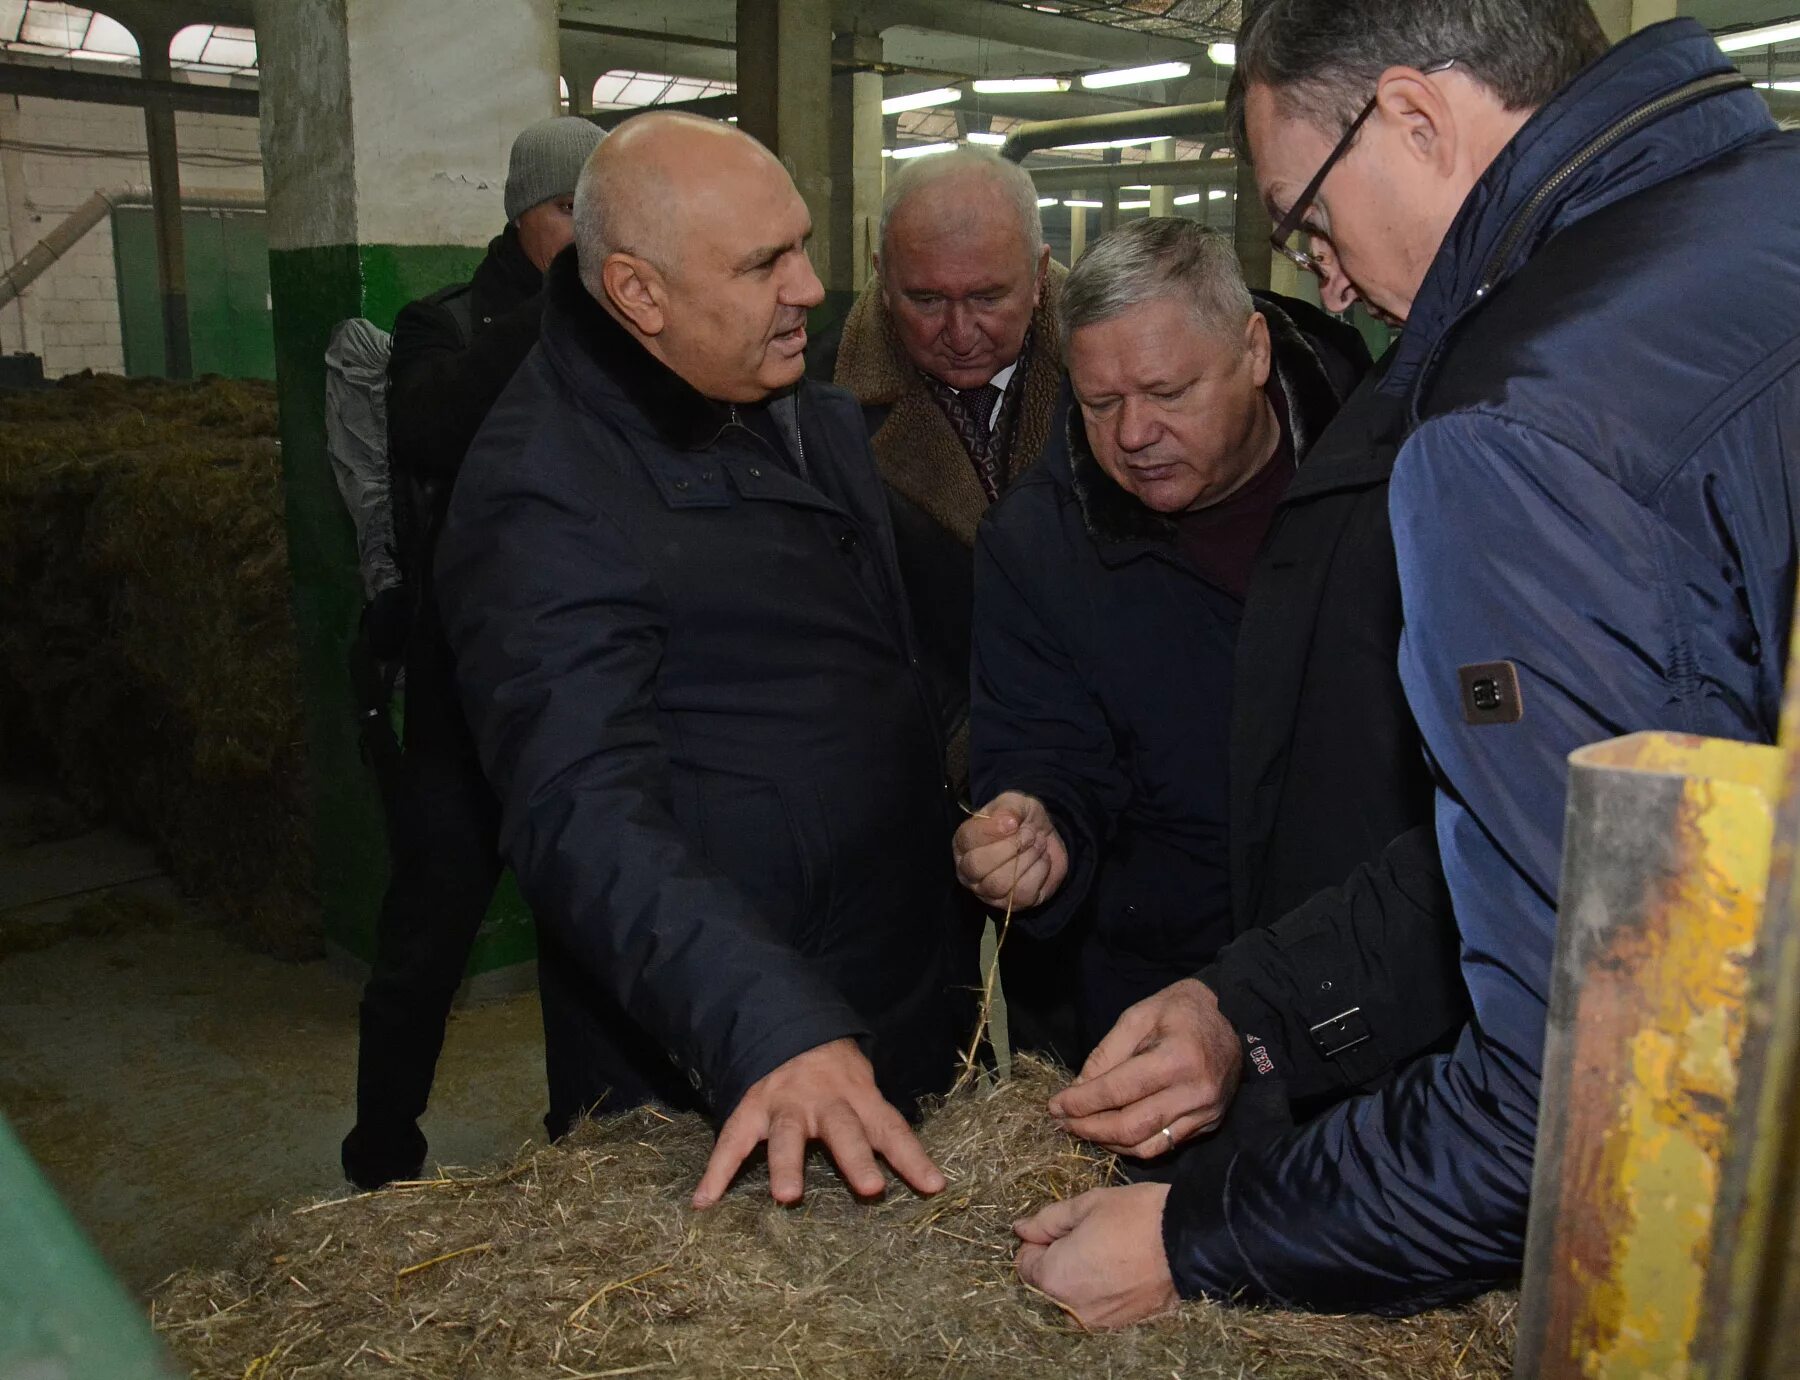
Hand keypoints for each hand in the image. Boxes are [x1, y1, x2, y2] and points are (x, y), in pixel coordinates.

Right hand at [691, 1038, 946, 1207]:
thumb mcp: (864, 1088)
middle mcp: (824, 1101)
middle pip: (844, 1129)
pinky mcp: (751, 1110)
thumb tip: (922, 1176)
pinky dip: (717, 1172)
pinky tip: (704, 1201)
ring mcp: (785, 1106)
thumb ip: (878, 1124)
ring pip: (788, 1136)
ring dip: (789, 1166)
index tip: (933, 1186)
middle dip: (856, 1158)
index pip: (892, 1129)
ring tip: (788, 1197)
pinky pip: (732, 1142)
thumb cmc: (837, 1072)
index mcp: (859, 1097)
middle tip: (871, 1187)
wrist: (789, 1028)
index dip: (913, 1158)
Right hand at [952, 791, 1068, 908]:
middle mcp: (969, 870)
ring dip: (1027, 859)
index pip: (967, 839)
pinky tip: (1042, 861)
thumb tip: (1007, 821)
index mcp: (964, 842)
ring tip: (1038, 845)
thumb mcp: (1015, 803)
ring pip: (999, 883)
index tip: (1014, 822)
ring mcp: (987, 891)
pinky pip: (1022, 894)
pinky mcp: (1011, 904)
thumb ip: (1009, 807)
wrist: (1044, 838)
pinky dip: (1038, 873)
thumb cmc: (1021, 820)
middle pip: (977, 867)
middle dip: (1010, 848)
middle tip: (1030, 835)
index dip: (991, 830)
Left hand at [1014, 1184, 1177, 1328]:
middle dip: (1057, 1260)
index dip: (1038, 1242)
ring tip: (1105, 1251)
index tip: (1060, 1227)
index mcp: (1054, 1278)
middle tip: (1085, 1235)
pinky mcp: (1122, 1326)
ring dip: (1078, 1277)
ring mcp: (1098, 1322)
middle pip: (1047, 1284)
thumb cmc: (1135, 1217)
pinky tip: (1118, 1269)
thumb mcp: (1085, 1205)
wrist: (1189, 1240)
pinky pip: (1096, 1308)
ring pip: (1072, 1298)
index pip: (1025, 1264)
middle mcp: (1071, 1309)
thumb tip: (1021, 1229)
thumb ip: (1046, 1221)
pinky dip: (1099, 1291)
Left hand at [1048, 979, 1243, 1156]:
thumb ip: (1107, 1054)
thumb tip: (1077, 1090)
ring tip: (1084, 1130)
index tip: (1055, 1106)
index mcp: (1177, 1058)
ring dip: (1108, 1143)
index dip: (1082, 1102)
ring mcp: (1204, 1114)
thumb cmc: (1181, 1011)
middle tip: (1063, 1123)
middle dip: (1090, 1129)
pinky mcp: (1208, 1125)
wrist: (1234, 1020)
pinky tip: (1113, 1134)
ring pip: (1146, 1146)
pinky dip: (1133, 1145)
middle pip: (1131, 1127)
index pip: (1119, 1091)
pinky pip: (1164, 1146)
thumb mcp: (1139, 1016)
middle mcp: (1194, 1093)